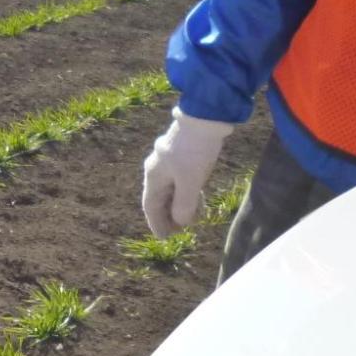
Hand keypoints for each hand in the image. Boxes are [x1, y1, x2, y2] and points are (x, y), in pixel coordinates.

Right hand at [141, 108, 234, 235]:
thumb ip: (184, 204)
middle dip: (170, 216)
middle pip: (161, 199)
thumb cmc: (194, 150)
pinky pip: (181, 180)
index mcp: (154, 176)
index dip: (156, 223)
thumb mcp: (191, 181)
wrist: (205, 118)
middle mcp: (157, 169)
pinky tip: (199, 197)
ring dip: (181, 205)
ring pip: (172, 190)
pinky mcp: (182, 155)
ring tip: (194, 217)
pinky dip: (188, 192)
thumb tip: (181, 222)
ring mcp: (169, 161)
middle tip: (181, 230)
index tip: (164, 238)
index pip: (150, 206)